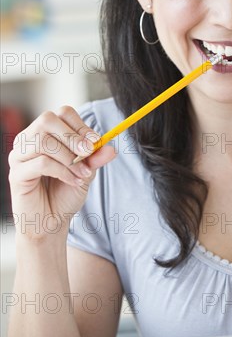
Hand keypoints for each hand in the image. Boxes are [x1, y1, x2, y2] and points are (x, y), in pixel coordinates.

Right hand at [8, 105, 115, 241]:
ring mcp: (19, 156)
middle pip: (47, 120)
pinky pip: (41, 163)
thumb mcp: (86, 171)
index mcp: (46, 133)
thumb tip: (110, 147)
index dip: (80, 125)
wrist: (51, 222)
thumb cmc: (65, 193)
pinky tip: (72, 181)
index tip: (96, 141)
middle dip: (72, 136)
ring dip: (69, 157)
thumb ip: (95, 157)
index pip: (60, 114)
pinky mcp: (16, 174)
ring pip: (43, 141)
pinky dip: (62, 171)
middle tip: (88, 153)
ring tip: (82, 173)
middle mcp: (28, 140)